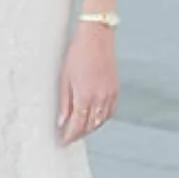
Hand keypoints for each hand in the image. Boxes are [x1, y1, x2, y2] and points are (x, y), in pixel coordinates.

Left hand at [58, 22, 118, 143]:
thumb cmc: (78, 53)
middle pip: (90, 126)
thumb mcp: (65, 77)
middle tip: (69, 137)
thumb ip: (65, 102)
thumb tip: (62, 121)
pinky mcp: (115, 89)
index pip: (77, 125)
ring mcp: (110, 94)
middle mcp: (100, 98)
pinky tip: (96, 118)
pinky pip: (110, 111)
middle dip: (79, 134)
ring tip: (81, 130)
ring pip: (101, 121)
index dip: (70, 136)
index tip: (63, 141)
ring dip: (90, 128)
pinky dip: (102, 119)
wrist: (97, 36)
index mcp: (85, 96)